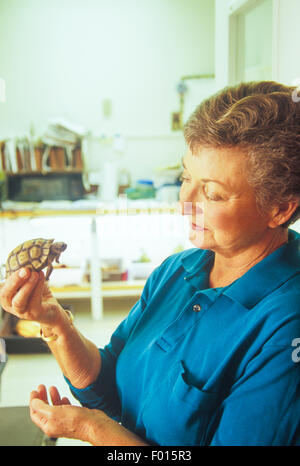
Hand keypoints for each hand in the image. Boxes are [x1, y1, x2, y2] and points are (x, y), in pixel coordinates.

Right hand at [0, 268, 61, 325]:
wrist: (51, 309)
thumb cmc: (38, 294)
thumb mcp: (29, 282)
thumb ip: (26, 275)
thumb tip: (28, 262)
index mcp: (7, 297)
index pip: (1, 288)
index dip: (9, 278)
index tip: (19, 266)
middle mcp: (10, 306)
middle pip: (5, 296)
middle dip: (14, 281)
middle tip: (25, 270)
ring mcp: (21, 312)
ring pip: (19, 301)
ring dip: (27, 286)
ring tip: (35, 274)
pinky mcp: (34, 314)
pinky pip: (34, 302)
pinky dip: (38, 287)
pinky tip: (42, 277)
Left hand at [30, 385, 148, 445]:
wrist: (95, 424)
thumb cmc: (77, 421)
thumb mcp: (54, 412)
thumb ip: (42, 407)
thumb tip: (33, 402)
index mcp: (48, 425)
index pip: (35, 413)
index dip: (33, 401)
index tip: (34, 391)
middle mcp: (55, 424)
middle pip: (44, 409)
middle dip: (42, 397)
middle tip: (42, 387)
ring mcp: (64, 420)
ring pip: (54, 407)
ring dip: (52, 396)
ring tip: (52, 388)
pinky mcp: (73, 416)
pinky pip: (64, 408)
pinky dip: (61, 400)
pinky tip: (63, 396)